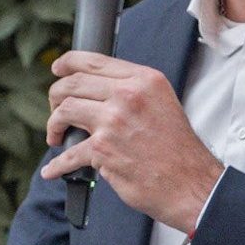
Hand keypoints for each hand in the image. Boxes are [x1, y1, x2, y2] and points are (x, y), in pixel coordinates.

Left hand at [41, 51, 224, 232]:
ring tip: (56, 136)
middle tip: (56, 111)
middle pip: (73, 83)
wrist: (190, 183)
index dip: (68, 63)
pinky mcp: (103, 149)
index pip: (94, 61)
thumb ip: (132, 92)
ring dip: (53, 125)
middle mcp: (128, 95)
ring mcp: (113, 121)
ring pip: (65, 110)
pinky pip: (68, 153)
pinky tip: (54, 169)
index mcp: (143, 80)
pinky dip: (57, 165)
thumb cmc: (178, 150)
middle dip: (56, 96)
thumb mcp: (162, 103)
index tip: (58, 68)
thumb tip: (98, 93)